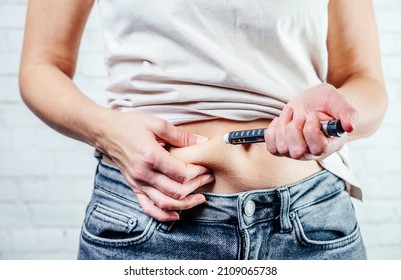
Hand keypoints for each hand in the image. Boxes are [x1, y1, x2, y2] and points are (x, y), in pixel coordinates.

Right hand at [98, 112, 213, 221]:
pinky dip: (164, 215)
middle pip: (176, 190)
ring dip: (186, 204)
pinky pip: (149, 208)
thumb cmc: (131, 126)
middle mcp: (144, 173)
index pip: (181, 173)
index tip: (205, 166)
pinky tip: (177, 215)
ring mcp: (138, 183)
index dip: (197, 172)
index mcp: (150, 156)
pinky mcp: (134, 188)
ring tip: (200, 199)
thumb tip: (202, 141)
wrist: (106, 133)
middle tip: (207, 178)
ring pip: (165, 203)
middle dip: (196, 186)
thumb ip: (181, 135)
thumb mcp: (157, 124)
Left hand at [265, 83, 357, 159]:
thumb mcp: (338, 101)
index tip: (312, 114)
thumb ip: (347, 112)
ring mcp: (297, 152)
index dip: (311, 130)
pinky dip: (271, 132)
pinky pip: (271, 148)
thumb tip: (350, 126)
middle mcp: (313, 152)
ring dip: (282, 126)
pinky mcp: (283, 148)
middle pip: (297, 152)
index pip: (318, 148)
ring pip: (283, 149)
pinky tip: (280, 120)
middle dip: (294, 129)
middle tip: (300, 115)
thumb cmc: (327, 102)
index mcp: (331, 144)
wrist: (314, 102)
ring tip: (290, 113)